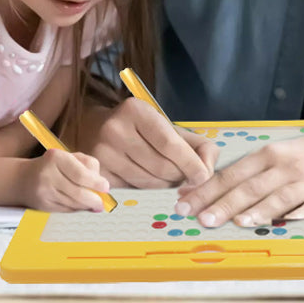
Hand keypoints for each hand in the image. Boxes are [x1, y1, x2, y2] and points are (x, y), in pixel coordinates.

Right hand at [21, 148, 112, 211]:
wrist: (23, 179)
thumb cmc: (54, 165)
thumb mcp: (70, 157)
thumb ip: (88, 166)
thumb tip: (102, 187)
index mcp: (57, 157)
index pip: (80, 174)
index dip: (95, 182)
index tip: (106, 187)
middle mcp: (48, 174)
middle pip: (77, 192)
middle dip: (93, 199)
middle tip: (102, 202)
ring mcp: (44, 192)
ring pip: (73, 203)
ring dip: (86, 205)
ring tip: (94, 204)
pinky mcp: (43, 205)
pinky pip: (66, 210)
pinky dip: (76, 209)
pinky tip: (80, 205)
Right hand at [79, 98, 217, 188]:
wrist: (96, 128)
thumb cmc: (141, 129)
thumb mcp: (169, 127)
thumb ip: (198, 146)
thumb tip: (207, 172)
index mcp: (136, 111)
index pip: (169, 143)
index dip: (190, 163)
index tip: (203, 176)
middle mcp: (115, 130)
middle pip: (161, 167)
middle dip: (179, 176)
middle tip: (183, 176)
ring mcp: (103, 153)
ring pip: (148, 183)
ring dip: (165, 186)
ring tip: (166, 177)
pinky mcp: (98, 174)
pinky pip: (133, 191)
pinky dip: (148, 191)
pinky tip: (149, 180)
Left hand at [173, 125, 303, 227]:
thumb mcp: (279, 154)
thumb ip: (251, 173)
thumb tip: (213, 191)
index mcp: (270, 154)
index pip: (231, 174)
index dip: (207, 189)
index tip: (186, 202)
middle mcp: (286, 166)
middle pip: (249, 187)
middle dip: (223, 204)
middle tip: (201, 219)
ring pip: (277, 197)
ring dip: (256, 210)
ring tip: (236, 222)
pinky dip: (295, 216)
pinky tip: (281, 223)